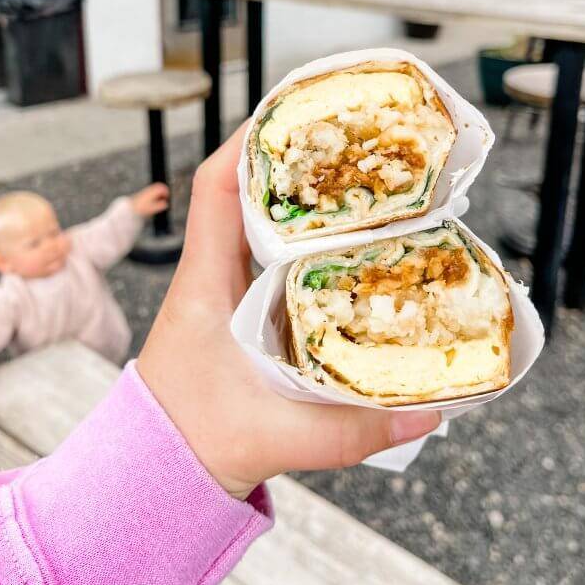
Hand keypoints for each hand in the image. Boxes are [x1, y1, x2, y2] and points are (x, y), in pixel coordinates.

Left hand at [137, 125, 439, 500]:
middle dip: (295, 161)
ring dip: (302, 199)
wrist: (156, 471)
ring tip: (358, 182)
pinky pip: (271, 257)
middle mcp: (212, 275)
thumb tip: (428, 412)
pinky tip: (346, 246)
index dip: (250, 142)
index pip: (215, 190)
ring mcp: (223, 291)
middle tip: (351, 145)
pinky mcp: (239, 311)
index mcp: (204, 285)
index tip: (295, 112)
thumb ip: (352, 430)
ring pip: (260, 223)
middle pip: (246, 192)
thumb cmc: (190, 445)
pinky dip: (305, 240)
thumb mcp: (275, 437)